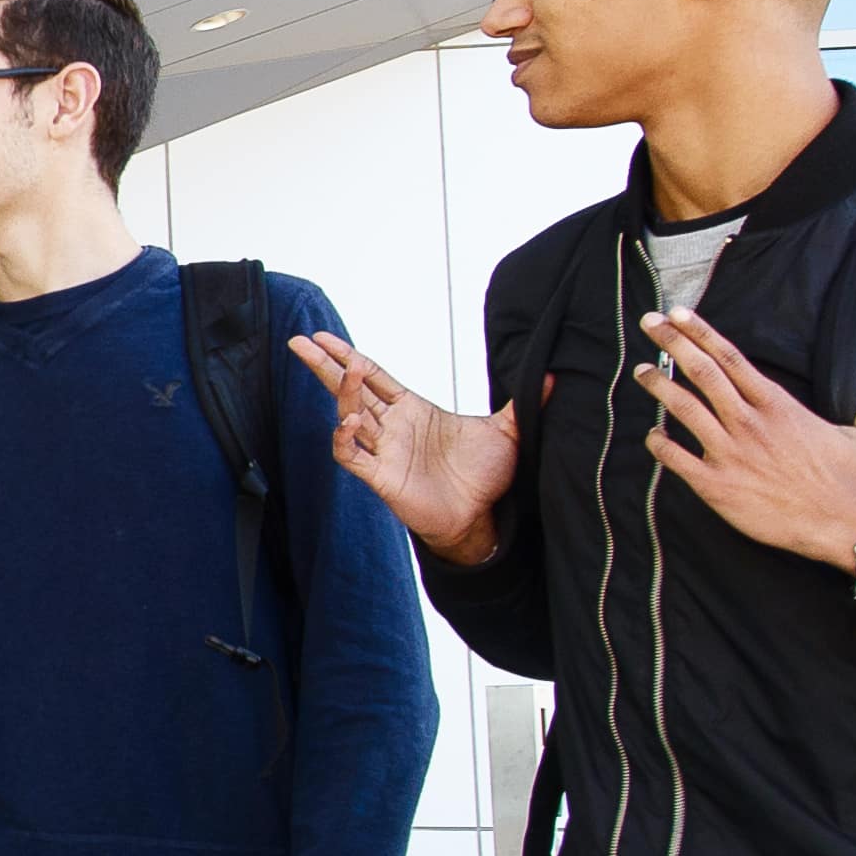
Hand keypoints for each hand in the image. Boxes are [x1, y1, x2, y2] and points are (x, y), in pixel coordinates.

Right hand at [286, 333, 516, 562]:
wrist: (482, 518)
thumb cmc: (485, 477)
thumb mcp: (508, 432)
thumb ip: (525, 403)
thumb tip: (555, 376)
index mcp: (413, 409)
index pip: (375, 375)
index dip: (350, 355)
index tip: (325, 337)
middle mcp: (393, 427)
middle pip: (351, 389)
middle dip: (325, 366)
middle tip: (299, 343)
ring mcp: (384, 451)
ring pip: (350, 416)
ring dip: (344, 395)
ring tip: (346, 374)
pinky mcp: (382, 478)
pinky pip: (353, 457)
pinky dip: (345, 440)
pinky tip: (349, 423)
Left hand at [636, 311, 855, 567]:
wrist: (842, 525)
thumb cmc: (855, 484)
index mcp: (777, 404)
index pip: (731, 357)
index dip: (700, 332)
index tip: (678, 314)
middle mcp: (749, 422)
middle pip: (701, 371)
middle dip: (671, 343)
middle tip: (649, 323)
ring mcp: (731, 453)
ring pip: (684, 408)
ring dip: (659, 386)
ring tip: (641, 372)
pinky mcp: (718, 486)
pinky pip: (677, 459)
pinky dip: (659, 444)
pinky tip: (651, 436)